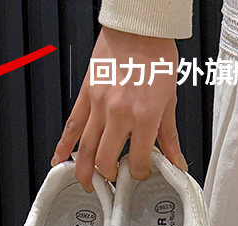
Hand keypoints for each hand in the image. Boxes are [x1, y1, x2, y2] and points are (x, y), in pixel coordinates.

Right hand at [51, 26, 187, 191]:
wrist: (138, 28)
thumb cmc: (156, 58)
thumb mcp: (170, 102)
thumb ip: (169, 137)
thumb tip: (177, 163)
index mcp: (144, 117)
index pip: (138, 161)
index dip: (140, 174)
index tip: (141, 174)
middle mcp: (118, 114)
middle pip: (106, 160)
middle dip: (110, 177)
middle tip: (114, 182)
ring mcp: (99, 105)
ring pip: (85, 148)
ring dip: (85, 171)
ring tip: (88, 185)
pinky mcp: (86, 95)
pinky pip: (72, 125)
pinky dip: (64, 146)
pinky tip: (60, 160)